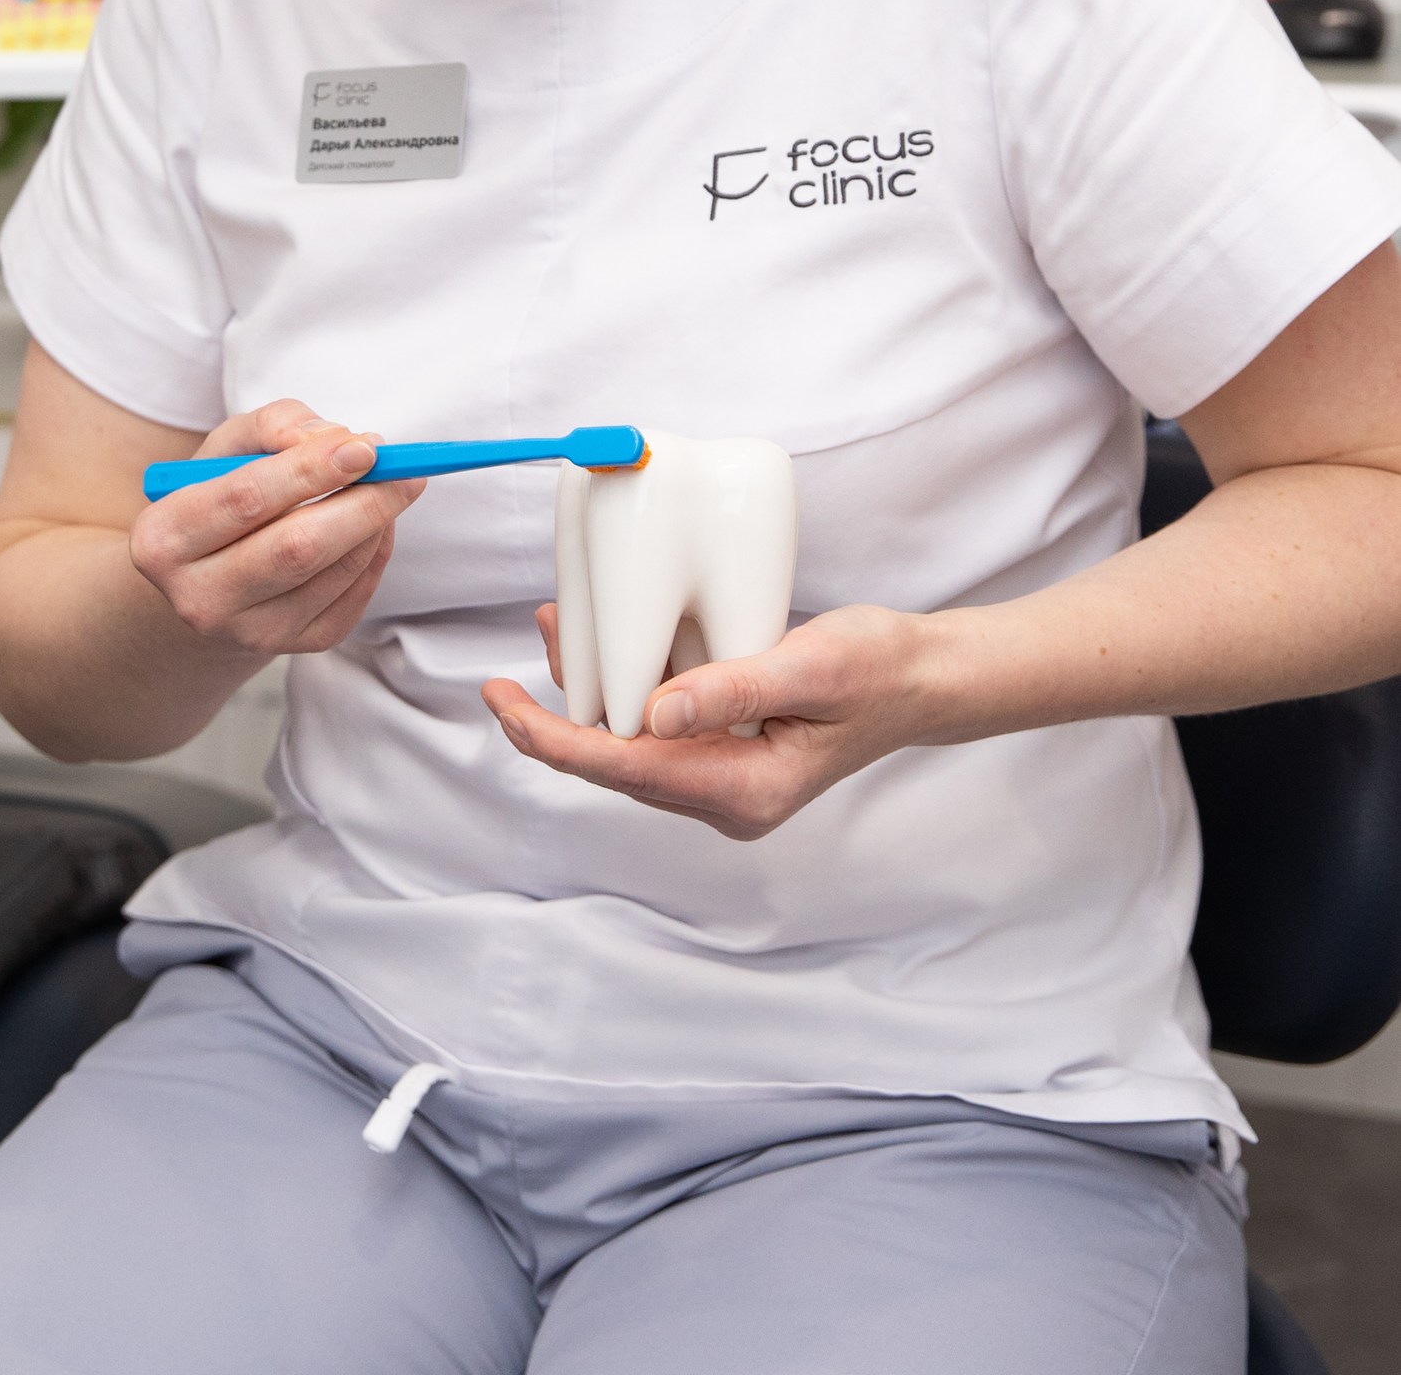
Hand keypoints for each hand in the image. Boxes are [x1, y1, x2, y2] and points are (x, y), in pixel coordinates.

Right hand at [131, 398, 421, 662]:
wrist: (205, 581)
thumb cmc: (219, 498)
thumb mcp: (225, 448)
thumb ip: (273, 425)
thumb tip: (334, 438)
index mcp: (164, 539)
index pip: (246, 498)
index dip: (310, 469)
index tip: (365, 446)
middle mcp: (198, 597)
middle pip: (297, 548)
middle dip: (361, 502)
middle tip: (404, 470)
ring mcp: (247, 632)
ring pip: (332, 574)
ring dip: (375, 524)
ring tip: (389, 488)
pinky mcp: (293, 649)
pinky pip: (351, 599)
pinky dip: (375, 554)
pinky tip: (373, 525)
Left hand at [481, 602, 938, 840]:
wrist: (923, 677)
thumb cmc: (879, 668)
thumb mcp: (812, 666)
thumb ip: (735, 691)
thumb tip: (652, 716)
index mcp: (745, 791)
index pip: (626, 771)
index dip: (555, 740)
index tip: (504, 706)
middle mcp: (727, 798)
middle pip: (617, 764)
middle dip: (560, 715)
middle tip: (513, 660)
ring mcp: (726, 779)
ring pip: (632, 743)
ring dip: (590, 694)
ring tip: (556, 628)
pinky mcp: (727, 752)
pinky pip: (658, 727)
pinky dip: (626, 685)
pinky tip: (609, 642)